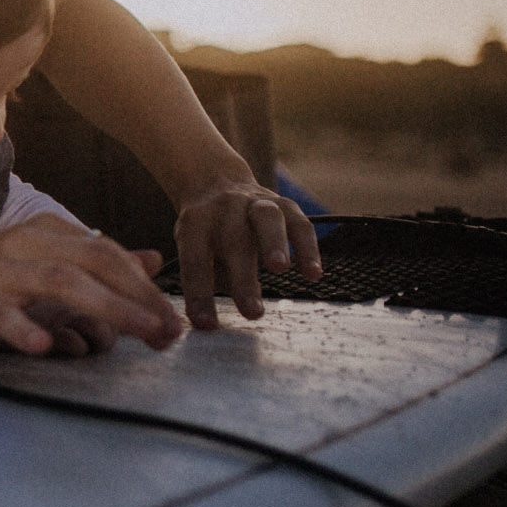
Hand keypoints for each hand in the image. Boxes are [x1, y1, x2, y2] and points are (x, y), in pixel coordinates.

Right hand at [0, 219, 182, 355]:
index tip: (173, 317)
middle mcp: (22, 246)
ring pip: (61, 283)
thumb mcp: (33, 262)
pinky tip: (45, 347)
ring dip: (107, 309)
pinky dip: (24, 329)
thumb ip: (88, 260)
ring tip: (140, 334)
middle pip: (95, 263)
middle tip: (171, 331)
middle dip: (140, 297)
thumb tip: (147, 259)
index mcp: (41, 234)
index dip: (145, 285)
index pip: (107, 252)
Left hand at [172, 179, 323, 328]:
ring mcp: (255, 202)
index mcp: (194, 223)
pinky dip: (308, 247)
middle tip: (252, 313)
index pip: (194, 260)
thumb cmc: (205, 231)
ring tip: (280, 271)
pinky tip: (313, 274)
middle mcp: (224, 209)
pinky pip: (300, 223)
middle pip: (233, 243)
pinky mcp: (284, 203)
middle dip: (243, 279)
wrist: (216, 182)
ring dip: (274, 243)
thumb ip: (206, 277)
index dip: (199, 293)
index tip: (206, 324)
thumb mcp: (193, 247)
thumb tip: (219, 316)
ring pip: (267, 219)